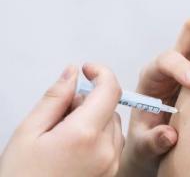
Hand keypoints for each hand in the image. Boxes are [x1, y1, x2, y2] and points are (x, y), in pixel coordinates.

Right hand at [0, 64, 123, 176]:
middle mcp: (105, 151)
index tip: (88, 69)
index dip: (101, 73)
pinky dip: (99, 136)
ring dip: (95, 119)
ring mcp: (111, 165)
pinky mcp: (111, 173)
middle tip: (63, 114)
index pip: (110, 90)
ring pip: (113, 124)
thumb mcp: (29, 132)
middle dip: (90, 101)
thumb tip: (71, 73)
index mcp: (84, 136)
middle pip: (110, 107)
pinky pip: (113, 143)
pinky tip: (76, 147)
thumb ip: (55, 98)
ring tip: (66, 135)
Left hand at [117, 0, 189, 176]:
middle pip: (186, 36)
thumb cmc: (145, 144)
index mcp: (151, 80)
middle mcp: (169, 68)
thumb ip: (152, 142)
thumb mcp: (143, 147)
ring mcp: (187, 68)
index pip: (164, 62)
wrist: (152, 147)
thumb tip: (169, 135)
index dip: (180, 67)